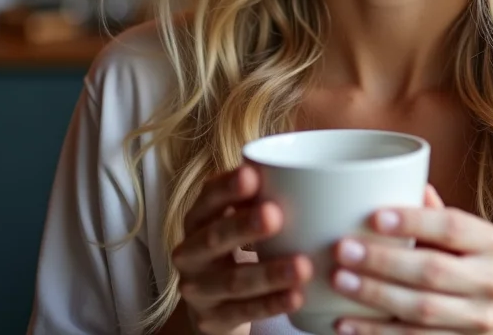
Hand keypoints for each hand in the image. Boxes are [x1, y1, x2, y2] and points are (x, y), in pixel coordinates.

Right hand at [172, 165, 312, 334]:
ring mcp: (198, 289)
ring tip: (302, 266)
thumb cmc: (234, 248)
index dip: (226, 187)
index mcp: (197, 220)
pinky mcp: (212, 319)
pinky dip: (272, 304)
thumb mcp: (237, 220)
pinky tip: (297, 296)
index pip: (206, 198)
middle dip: (243, 226)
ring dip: (269, 273)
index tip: (252, 174)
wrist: (212, 304)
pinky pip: (244, 311)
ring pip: (233, 281)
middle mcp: (189, 253)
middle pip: (214, 238)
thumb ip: (258, 197)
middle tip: (275, 214)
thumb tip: (301, 172)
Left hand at [329, 185, 492, 333]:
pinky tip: (344, 322)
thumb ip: (432, 212)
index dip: (413, 221)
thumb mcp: (462, 236)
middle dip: (383, 261)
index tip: (375, 216)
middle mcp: (489, 281)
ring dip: (375, 295)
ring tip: (339, 280)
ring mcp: (476, 318)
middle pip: (432, 271)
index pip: (452, 227)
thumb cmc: (468, 264)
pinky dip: (374, 332)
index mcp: (489, 242)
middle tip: (343, 249)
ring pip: (421, 310)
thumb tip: (399, 173)